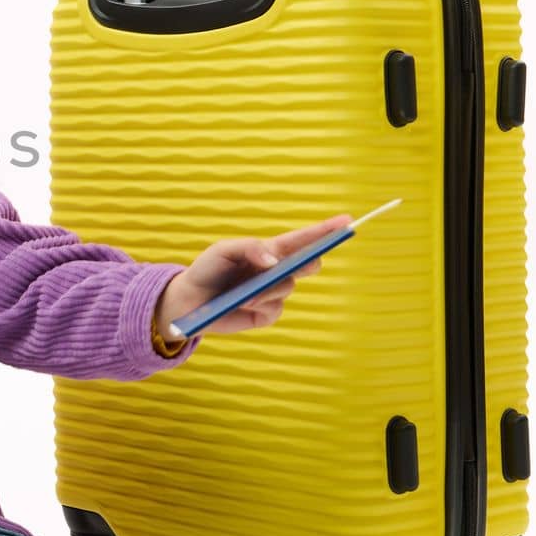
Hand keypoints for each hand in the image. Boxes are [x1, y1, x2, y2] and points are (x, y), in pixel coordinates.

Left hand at [154, 214, 352, 336]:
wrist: (188, 301)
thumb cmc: (207, 269)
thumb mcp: (223, 250)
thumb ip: (250, 248)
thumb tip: (276, 261)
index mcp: (269, 250)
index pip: (303, 239)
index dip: (326, 230)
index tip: (347, 221)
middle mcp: (276, 271)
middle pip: (309, 263)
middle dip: (310, 260)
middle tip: (301, 261)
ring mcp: (273, 293)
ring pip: (288, 287)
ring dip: (268, 288)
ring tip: (244, 293)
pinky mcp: (266, 314)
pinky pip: (275, 310)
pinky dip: (261, 305)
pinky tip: (244, 303)